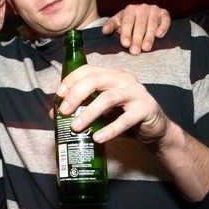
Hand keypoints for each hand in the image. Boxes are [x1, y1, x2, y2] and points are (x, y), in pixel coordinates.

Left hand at [52, 64, 208, 200]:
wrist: (154, 129)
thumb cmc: (124, 116)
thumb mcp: (101, 111)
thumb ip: (81, 109)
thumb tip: (53, 114)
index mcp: (111, 75)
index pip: (88, 70)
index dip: (71, 80)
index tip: (58, 94)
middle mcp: (124, 79)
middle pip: (96, 80)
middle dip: (76, 94)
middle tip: (64, 111)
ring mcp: (136, 92)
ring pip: (108, 98)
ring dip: (89, 113)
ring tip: (76, 127)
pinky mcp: (146, 108)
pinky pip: (125, 119)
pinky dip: (110, 130)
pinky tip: (97, 138)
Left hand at [102, 4, 170, 54]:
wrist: (140, 13)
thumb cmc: (127, 20)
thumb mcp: (117, 21)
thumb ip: (111, 26)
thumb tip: (104, 31)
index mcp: (129, 9)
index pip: (127, 23)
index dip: (126, 34)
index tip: (125, 44)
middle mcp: (142, 8)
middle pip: (140, 25)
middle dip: (137, 39)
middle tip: (135, 51)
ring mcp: (154, 10)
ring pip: (152, 25)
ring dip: (149, 37)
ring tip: (146, 48)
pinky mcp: (163, 13)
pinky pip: (165, 20)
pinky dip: (163, 27)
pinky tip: (159, 35)